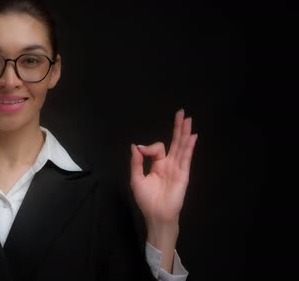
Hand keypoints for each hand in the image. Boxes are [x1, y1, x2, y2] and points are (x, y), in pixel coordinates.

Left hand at [129, 109, 197, 225]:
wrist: (156, 215)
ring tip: (188, 119)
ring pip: (181, 147)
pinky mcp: (183, 174)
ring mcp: (177, 168)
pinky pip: (186, 158)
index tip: (141, 150)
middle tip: (181, 112)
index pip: (157, 148)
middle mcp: (169, 164)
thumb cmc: (146, 199)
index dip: (148, 147)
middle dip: (178, 128)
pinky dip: (189, 147)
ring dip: (184, 132)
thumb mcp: (136, 179)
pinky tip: (192, 136)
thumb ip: (136, 162)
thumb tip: (135, 145)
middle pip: (175, 142)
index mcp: (158, 165)